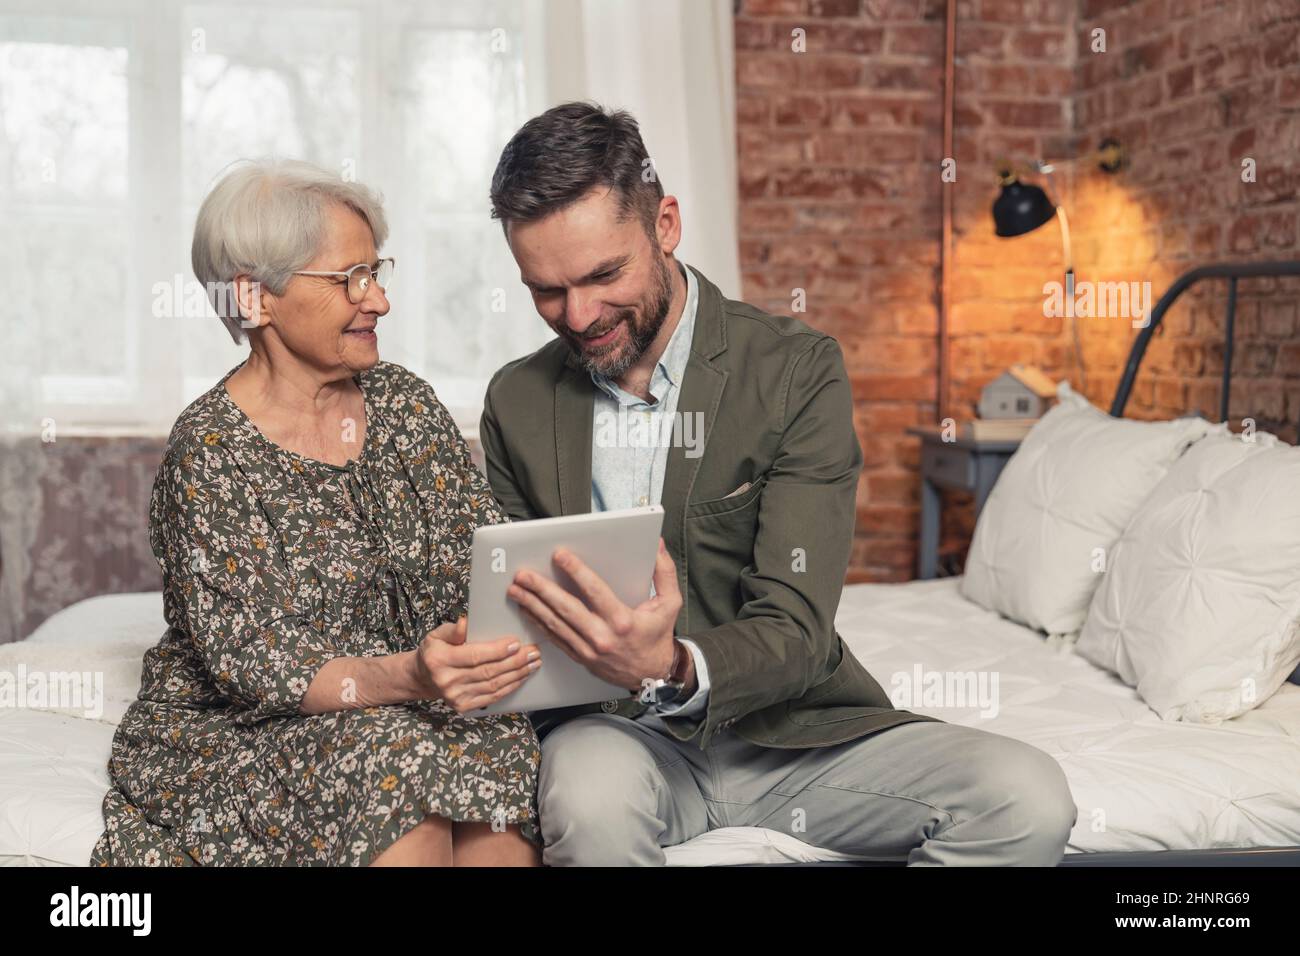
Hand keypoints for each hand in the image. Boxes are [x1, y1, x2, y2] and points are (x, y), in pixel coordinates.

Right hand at [412, 616, 540, 713]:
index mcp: (439, 660)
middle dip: (515, 662)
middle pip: (488, 671)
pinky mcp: (464, 706)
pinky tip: (522, 677)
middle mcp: (447, 681)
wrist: (423, 678)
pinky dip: (510, 687)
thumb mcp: (437, 635)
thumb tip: (465, 623)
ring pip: (493, 685)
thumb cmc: (434, 651)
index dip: (497, 650)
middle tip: (533, 652)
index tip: (516, 643)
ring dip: (517, 674)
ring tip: (533, 663)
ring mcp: (455, 697)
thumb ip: (452, 630)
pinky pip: (492, 697)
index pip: (474, 656)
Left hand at [507, 538, 682, 691]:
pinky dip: (538, 623)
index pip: (594, 591)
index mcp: (623, 621)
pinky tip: (527, 610)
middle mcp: (603, 637)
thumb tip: (656, 546)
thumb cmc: (658, 636)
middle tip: (524, 575)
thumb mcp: (670, 603)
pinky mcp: (580, 657)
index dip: (576, 571)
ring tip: (516, 589)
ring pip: (555, 624)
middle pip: (566, 608)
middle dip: (542, 589)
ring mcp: (588, 650)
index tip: (559, 556)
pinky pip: (555, 638)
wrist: (653, 675)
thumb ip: (663, 572)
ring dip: (533, 605)